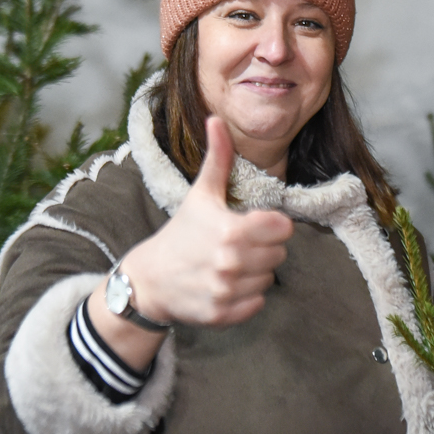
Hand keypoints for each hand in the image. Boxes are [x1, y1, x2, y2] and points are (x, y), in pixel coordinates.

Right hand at [124, 116, 293, 327]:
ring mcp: (227, 291)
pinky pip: (258, 303)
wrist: (149, 280)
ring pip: (269, 278)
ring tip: (229, 264)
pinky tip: (226, 284)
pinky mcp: (224, 314)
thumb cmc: (181, 232)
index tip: (252, 224)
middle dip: (263, 248)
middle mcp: (230, 263)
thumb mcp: (201, 194)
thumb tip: (216, 118)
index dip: (271, 225)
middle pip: (279, 254)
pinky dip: (247, 296)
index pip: (284, 228)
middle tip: (237, 245)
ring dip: (255, 272)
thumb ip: (218, 158)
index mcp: (230, 231)